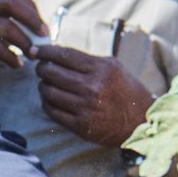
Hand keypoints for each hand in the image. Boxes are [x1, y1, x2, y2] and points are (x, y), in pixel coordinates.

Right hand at [0, 0, 45, 69]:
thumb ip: (16, 19)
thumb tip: (44, 30)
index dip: (32, 9)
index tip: (44, 28)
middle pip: (9, 3)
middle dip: (32, 20)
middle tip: (44, 37)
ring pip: (4, 26)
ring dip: (24, 42)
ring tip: (32, 54)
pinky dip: (11, 57)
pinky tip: (17, 64)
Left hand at [31, 45, 154, 148]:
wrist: (142, 122)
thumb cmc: (126, 91)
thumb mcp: (113, 67)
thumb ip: (87, 60)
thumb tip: (56, 53)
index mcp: (101, 69)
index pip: (64, 55)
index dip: (45, 52)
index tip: (35, 50)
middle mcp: (92, 87)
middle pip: (52, 73)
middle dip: (41, 68)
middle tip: (40, 68)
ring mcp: (86, 108)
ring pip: (49, 92)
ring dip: (43, 86)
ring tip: (46, 83)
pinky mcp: (81, 126)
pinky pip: (52, 111)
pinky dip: (47, 103)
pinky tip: (50, 99)